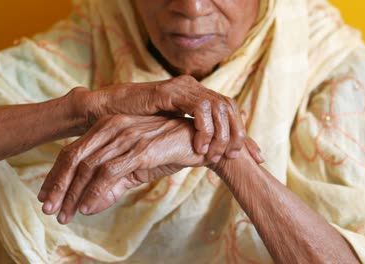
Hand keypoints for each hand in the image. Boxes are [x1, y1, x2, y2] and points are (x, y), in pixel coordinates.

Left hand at [37, 115, 263, 224]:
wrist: (203, 145)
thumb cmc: (170, 152)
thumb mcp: (136, 169)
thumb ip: (113, 185)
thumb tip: (88, 206)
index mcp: (110, 126)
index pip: (73, 151)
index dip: (56, 176)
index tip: (47, 197)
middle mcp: (115, 127)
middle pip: (74, 157)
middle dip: (58, 186)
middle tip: (49, 210)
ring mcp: (128, 136)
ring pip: (89, 166)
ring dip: (73, 193)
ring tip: (65, 215)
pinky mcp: (142, 148)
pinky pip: (110, 172)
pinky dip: (95, 191)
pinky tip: (87, 207)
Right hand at [77, 75, 245, 162]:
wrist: (108, 113)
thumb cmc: (138, 126)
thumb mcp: (173, 133)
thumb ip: (193, 136)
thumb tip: (215, 154)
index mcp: (198, 97)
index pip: (231, 111)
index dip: (245, 133)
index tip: (256, 157)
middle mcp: (195, 88)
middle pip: (230, 107)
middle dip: (237, 134)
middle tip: (233, 156)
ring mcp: (183, 87)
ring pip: (218, 107)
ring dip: (220, 133)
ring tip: (213, 154)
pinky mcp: (171, 91)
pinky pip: (199, 107)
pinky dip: (204, 128)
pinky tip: (200, 145)